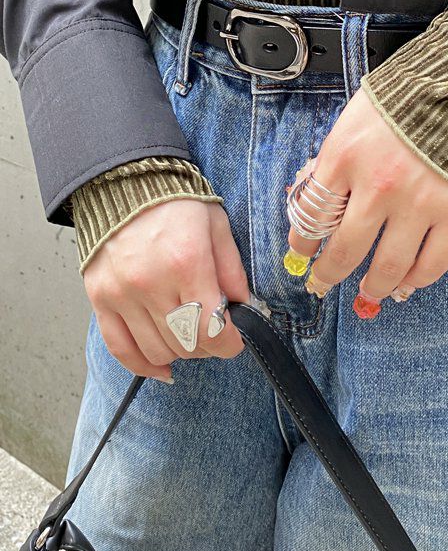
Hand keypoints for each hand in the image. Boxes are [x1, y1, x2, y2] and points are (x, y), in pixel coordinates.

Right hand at [83, 199, 249, 380]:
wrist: (125, 184)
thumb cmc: (175, 204)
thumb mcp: (216, 227)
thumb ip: (232, 270)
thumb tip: (244, 308)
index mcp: (186, 262)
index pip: (212, 328)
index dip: (230, 343)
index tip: (236, 339)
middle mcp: (151, 283)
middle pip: (187, 343)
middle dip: (209, 346)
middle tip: (215, 332)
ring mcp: (121, 294)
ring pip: (158, 351)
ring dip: (181, 353)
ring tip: (189, 336)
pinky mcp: (100, 299)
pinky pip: (121, 349)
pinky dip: (143, 366)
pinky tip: (162, 367)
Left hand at [286, 87, 447, 316]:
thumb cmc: (408, 97)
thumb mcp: (355, 119)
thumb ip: (336, 161)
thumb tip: (316, 201)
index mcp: (344, 156)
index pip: (311, 215)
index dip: (303, 242)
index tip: (303, 252)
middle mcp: (377, 186)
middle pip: (344, 251)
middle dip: (329, 275)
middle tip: (323, 284)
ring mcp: (418, 203)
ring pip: (388, 267)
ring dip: (373, 286)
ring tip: (369, 290)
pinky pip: (432, 264)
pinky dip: (417, 281)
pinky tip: (408, 283)